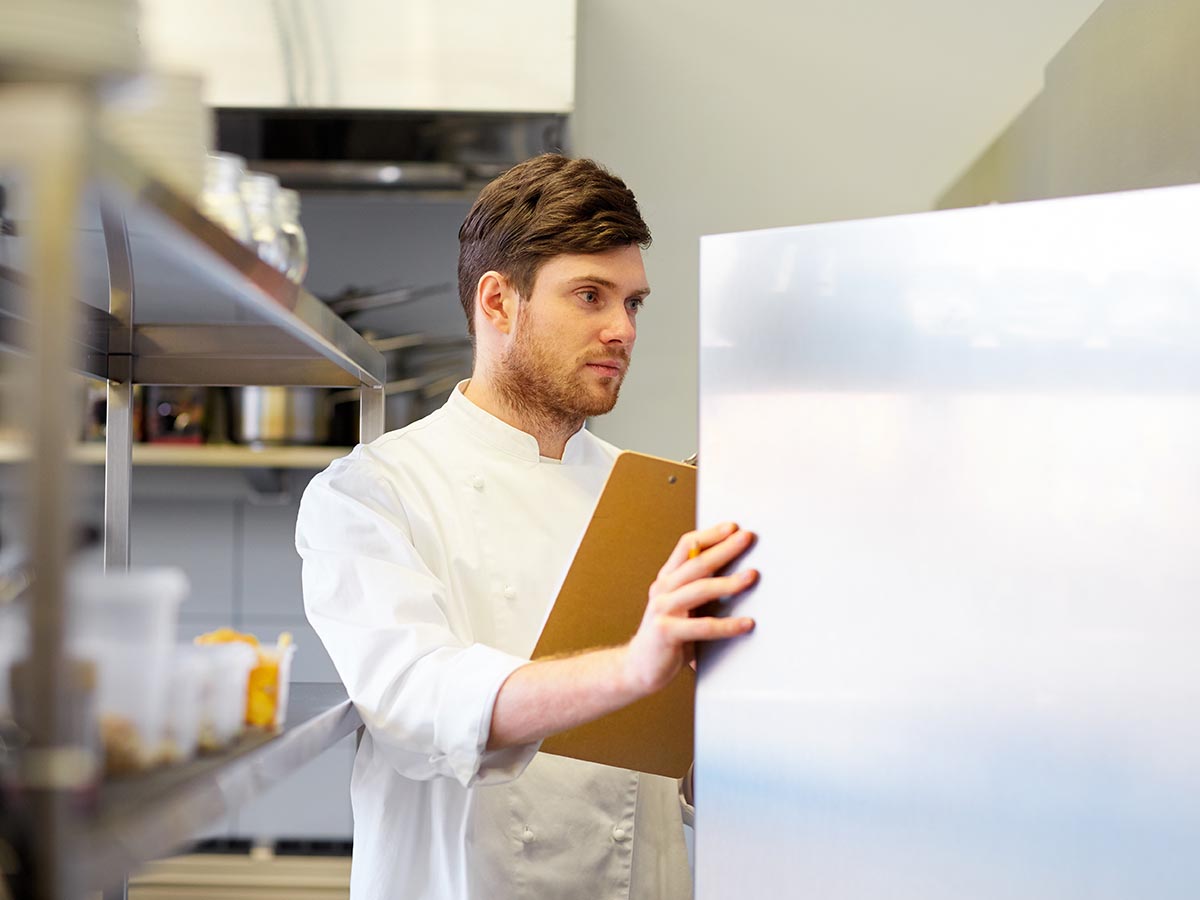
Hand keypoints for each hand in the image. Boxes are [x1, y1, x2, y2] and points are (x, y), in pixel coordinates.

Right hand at [622, 522, 757, 696]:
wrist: (639, 667)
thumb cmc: (669, 635)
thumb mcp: (682, 606)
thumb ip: (700, 588)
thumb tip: (739, 571)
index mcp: (667, 578)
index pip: (687, 545)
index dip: (710, 534)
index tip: (732, 527)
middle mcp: (663, 589)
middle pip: (697, 562)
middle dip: (724, 548)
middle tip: (746, 538)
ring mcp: (662, 609)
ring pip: (700, 590)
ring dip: (728, 582)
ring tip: (751, 576)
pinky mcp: (666, 632)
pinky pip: (702, 626)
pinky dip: (727, 625)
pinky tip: (746, 624)